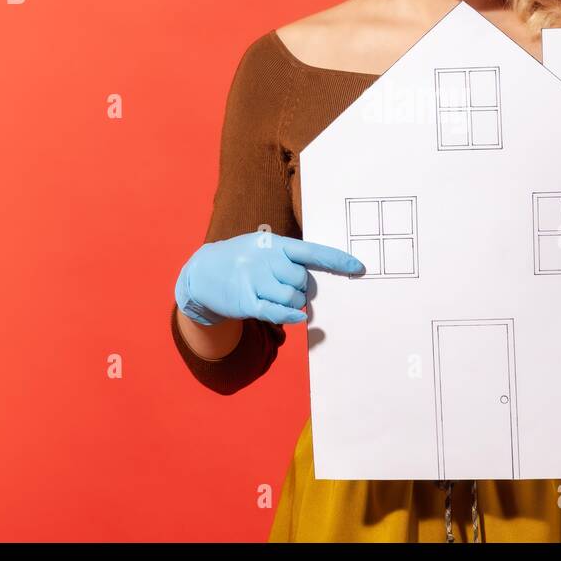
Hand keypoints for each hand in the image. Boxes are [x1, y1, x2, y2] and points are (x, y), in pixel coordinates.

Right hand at [175, 231, 364, 325]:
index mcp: (274, 244)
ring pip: (292, 298)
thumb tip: (311, 284)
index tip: (359, 267)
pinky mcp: (246, 302)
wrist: (201, 273)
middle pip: (303, 280)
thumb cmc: (241, 260)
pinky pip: (277, 312)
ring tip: (275, 295)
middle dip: (301, 287)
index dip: (337, 260)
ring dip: (292, 302)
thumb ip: (289, 259)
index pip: (311, 251)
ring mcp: (254, 281)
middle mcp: (265, 260)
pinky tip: (298, 317)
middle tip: (285, 285)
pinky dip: (290, 316)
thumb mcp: (262, 248)